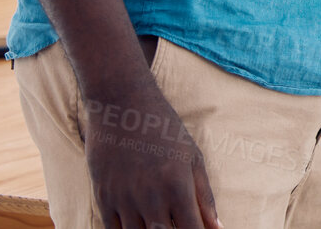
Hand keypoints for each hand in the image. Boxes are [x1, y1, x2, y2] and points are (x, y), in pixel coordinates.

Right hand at [84, 78, 222, 228]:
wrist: (123, 104)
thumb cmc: (165, 129)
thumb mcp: (192, 158)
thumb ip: (204, 196)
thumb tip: (218, 227)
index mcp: (177, 186)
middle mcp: (150, 197)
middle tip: (178, 225)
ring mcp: (123, 199)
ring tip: (159, 223)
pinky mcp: (102, 198)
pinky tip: (138, 226)